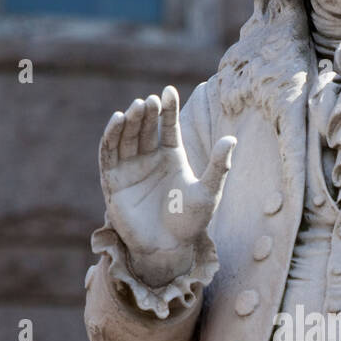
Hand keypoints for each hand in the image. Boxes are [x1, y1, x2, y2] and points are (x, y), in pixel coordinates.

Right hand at [99, 86, 235, 287]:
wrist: (169, 249)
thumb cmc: (191, 223)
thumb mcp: (209, 192)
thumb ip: (219, 166)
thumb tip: (232, 138)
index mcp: (172, 156)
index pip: (168, 126)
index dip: (168, 109)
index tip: (169, 91)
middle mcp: (150, 158)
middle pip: (145, 128)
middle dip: (146, 113)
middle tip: (149, 101)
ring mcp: (130, 169)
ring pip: (126, 137)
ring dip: (129, 122)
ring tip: (135, 108)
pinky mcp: (114, 182)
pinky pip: (109, 154)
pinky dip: (111, 137)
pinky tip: (116, 122)